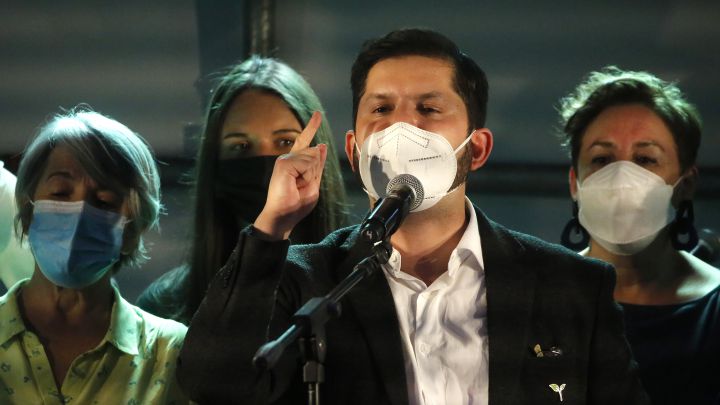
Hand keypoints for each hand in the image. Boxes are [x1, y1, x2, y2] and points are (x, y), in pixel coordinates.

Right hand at [254, 111, 326, 239]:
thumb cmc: (296, 204)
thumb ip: (317, 164)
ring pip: (313, 158)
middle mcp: (288, 158)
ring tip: (298, 187)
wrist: (282, 216)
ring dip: (311, 176)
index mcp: (295, 162)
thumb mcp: (313, 183)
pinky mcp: (283, 164)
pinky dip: (307, 176)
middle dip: (315, 173)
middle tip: (301, 188)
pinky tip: (296, 184)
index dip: (311, 127)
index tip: (317, 114)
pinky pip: (307, 164)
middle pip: (316, 154)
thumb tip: (322, 145)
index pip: (304, 141)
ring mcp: (284, 160)